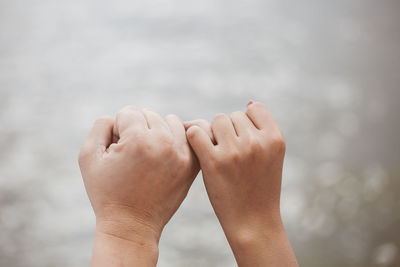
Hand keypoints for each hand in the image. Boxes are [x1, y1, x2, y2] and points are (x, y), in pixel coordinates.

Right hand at [78, 106, 198, 266]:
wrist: (132, 225)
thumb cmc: (106, 193)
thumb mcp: (88, 158)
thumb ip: (100, 126)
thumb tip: (117, 117)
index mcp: (138, 140)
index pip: (129, 112)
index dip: (117, 129)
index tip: (116, 150)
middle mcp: (164, 143)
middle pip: (149, 114)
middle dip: (136, 129)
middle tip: (130, 154)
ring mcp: (182, 154)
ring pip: (170, 120)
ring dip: (157, 131)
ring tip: (147, 152)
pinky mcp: (192, 164)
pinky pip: (187, 136)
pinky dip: (176, 139)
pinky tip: (164, 152)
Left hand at [185, 102, 297, 266]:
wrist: (252, 221)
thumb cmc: (260, 186)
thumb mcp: (271, 156)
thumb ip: (262, 129)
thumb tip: (248, 102)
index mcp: (275, 138)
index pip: (255, 108)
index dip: (247, 122)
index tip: (245, 140)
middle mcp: (256, 142)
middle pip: (233, 116)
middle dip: (230, 131)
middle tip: (232, 154)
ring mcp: (235, 151)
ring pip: (216, 121)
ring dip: (214, 135)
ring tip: (220, 155)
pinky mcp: (213, 162)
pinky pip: (197, 132)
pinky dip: (195, 138)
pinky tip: (201, 151)